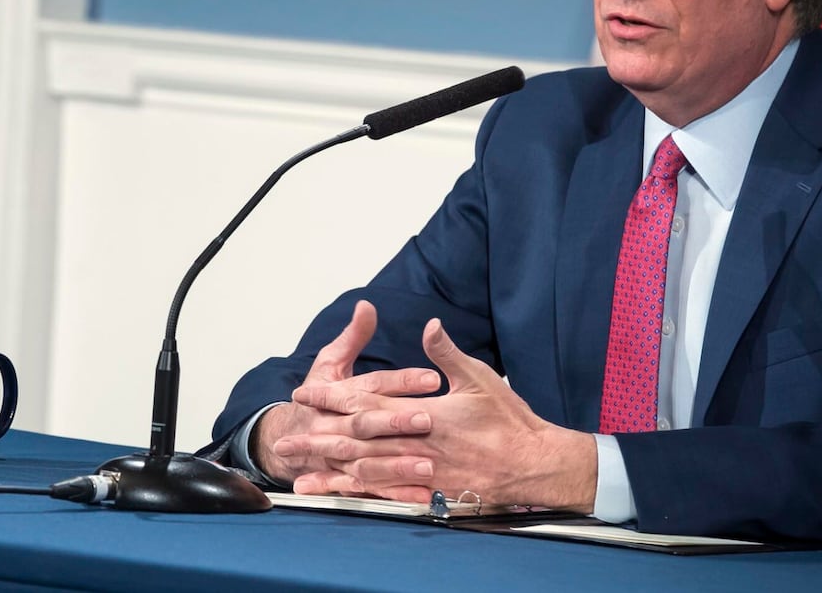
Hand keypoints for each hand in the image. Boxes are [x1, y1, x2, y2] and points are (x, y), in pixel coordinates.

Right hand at [252, 300, 440, 484]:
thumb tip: (367, 306)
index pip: (371, 385)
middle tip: (427, 418)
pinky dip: (394, 494)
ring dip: (396, 464)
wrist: (283, 438)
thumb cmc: (318, 395)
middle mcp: (334, 424)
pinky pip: (370, 489)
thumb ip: (353, 336)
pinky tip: (420, 495)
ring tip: (428, 465)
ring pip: (367, 461)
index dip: (400, 381)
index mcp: (335, 393)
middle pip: (365, 423)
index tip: (433, 377)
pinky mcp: (345, 478)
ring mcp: (338, 455)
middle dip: (395, 422)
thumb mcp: (330, 363)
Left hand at [279, 318, 596, 510]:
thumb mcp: (479, 378)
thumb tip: (429, 325)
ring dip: (329, 468)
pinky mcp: (430, 494)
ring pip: (366, 470)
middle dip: (318, 436)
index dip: (334, 396)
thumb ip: (448, 353)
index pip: (369, 402)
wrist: (536, 464)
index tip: (305, 392)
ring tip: (297, 468)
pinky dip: (358, 495)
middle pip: (357, 439)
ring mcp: (423, 472)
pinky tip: (336, 495)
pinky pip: (386, 496)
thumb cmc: (510, 421)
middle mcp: (419, 443)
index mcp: (426, 412)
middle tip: (285, 437)